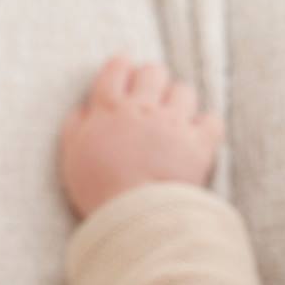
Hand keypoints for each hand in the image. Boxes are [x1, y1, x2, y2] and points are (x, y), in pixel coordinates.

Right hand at [59, 57, 223, 218]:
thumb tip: (84, 108)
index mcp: (108, 109)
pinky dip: (207, 126)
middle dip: (153, 81)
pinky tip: (199, 138)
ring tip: (174, 122)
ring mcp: (173, 123)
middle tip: (151, 102)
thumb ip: (76, 127)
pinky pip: (212, 120)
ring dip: (179, 102)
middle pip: (153, 72)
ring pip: (183, 91)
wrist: (135, 215)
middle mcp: (143, 107)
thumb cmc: (99, 190)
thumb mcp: (72, 157)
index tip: (126, 76)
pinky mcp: (199, 143)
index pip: (117, 68)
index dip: (122, 68)